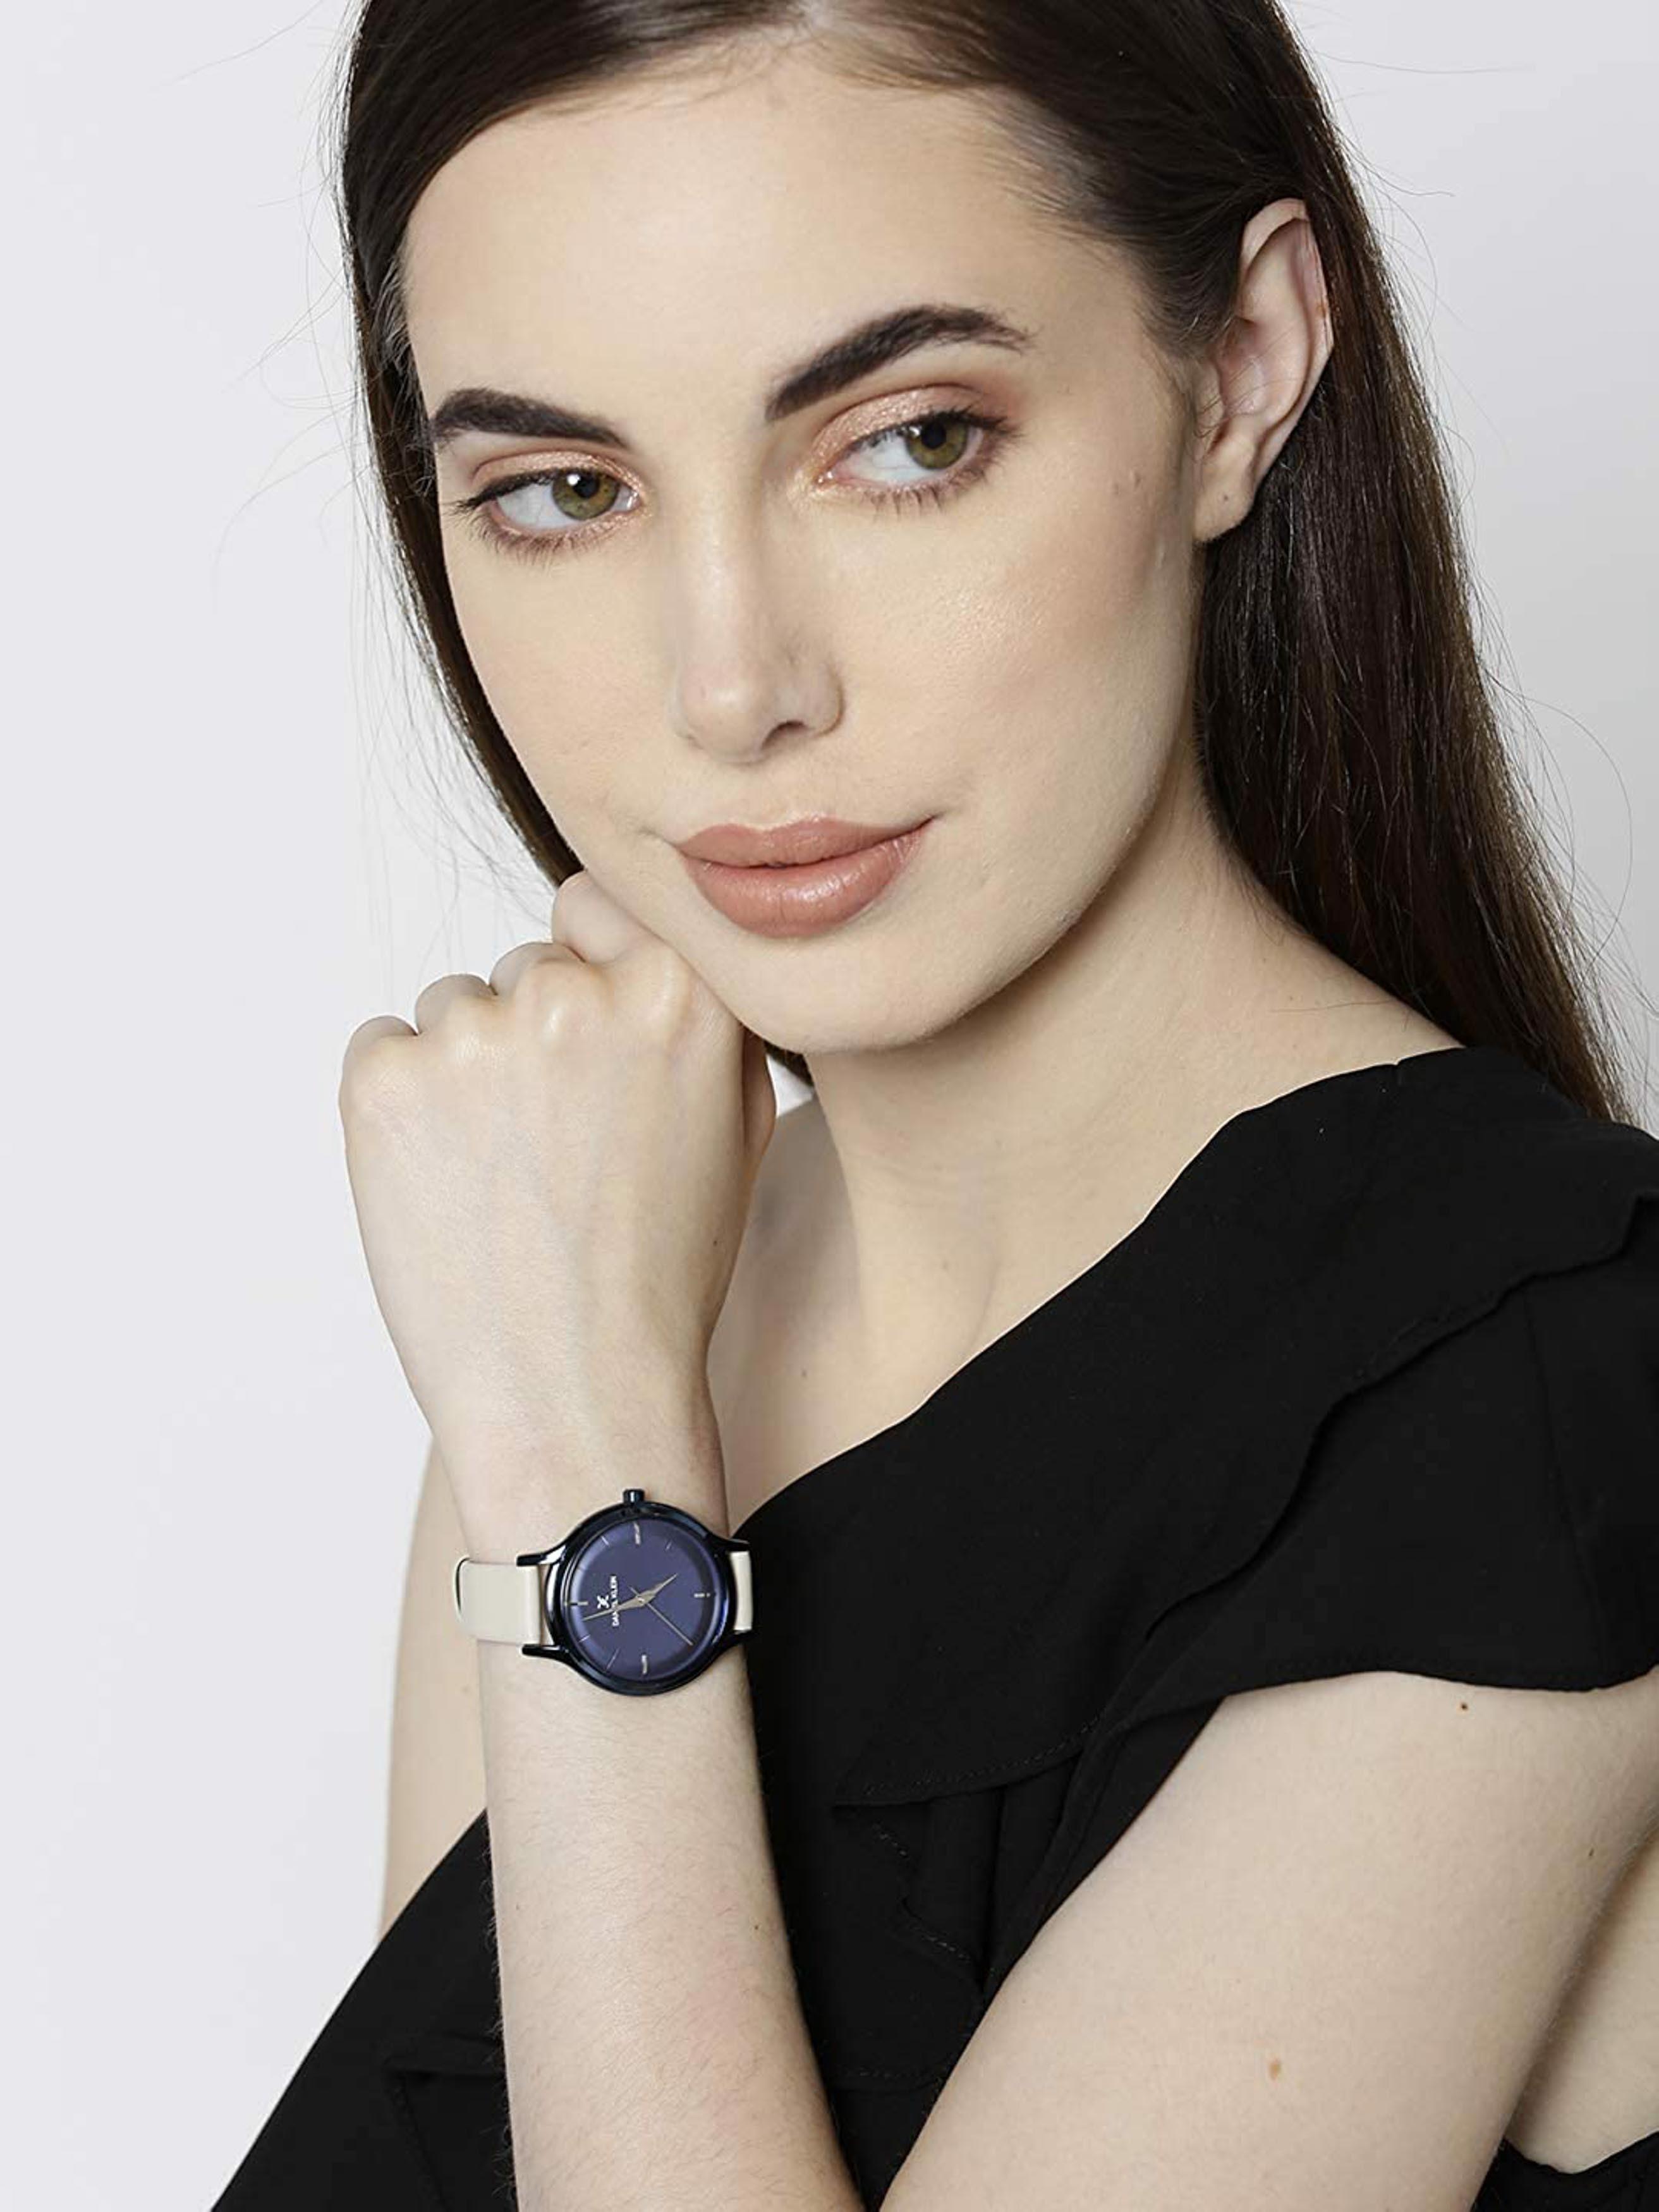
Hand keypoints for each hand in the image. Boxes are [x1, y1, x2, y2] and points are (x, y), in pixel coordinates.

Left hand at [336, 871, 776, 1544]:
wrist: (574, 1395)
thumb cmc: (661, 1275)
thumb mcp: (737, 1126)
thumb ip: (698, 1015)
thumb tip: (640, 941)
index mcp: (679, 990)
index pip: (598, 908)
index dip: (592, 975)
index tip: (592, 1052)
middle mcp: (575, 991)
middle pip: (525, 969)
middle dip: (531, 1041)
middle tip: (552, 1154)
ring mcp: (474, 1031)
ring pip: (452, 1010)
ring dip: (466, 1077)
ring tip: (501, 1185)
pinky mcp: (384, 1077)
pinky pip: (382, 1051)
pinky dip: (401, 1109)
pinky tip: (446, 1189)